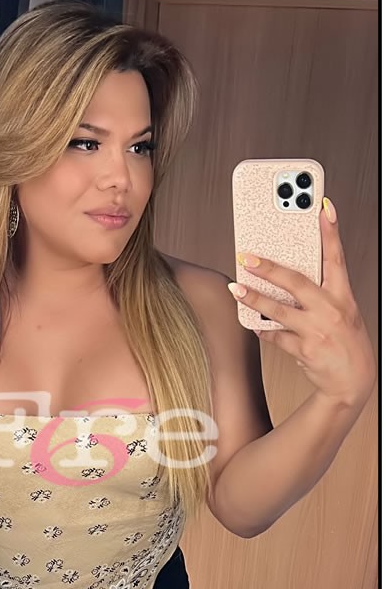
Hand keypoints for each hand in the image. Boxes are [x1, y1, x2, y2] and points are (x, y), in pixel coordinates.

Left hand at [229, 198, 375, 408]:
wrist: (352, 382)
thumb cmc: (345, 341)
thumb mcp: (343, 312)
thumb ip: (321, 293)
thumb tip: (287, 276)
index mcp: (343, 296)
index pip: (337, 258)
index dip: (330, 231)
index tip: (322, 206)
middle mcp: (331, 310)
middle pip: (296, 282)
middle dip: (269, 267)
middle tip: (246, 256)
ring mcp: (317, 331)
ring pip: (279, 310)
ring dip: (254, 298)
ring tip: (235, 288)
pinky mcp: (304, 350)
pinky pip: (276, 337)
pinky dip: (263, 330)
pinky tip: (253, 324)